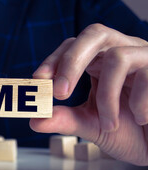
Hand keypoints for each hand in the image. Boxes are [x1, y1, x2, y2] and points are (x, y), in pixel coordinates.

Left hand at [31, 24, 147, 165]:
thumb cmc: (128, 132)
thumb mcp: (91, 125)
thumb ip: (65, 120)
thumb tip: (34, 120)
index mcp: (99, 62)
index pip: (72, 47)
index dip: (54, 59)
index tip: (38, 79)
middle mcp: (121, 52)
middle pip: (94, 35)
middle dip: (71, 62)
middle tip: (59, 93)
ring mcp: (144, 58)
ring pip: (118, 57)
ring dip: (107, 96)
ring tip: (109, 124)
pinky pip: (147, 76)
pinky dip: (137, 103)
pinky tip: (140, 119)